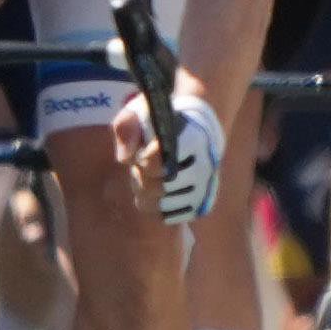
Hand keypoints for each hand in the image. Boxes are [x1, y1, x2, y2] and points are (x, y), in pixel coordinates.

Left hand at [120, 86, 227, 221]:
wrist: (196, 127)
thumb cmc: (160, 121)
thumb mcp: (139, 112)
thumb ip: (126, 128)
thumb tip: (125, 159)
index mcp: (193, 140)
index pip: (153, 165)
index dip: (141, 159)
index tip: (146, 148)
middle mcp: (204, 166)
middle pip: (156, 189)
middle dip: (142, 178)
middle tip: (143, 166)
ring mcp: (204, 187)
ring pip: (161, 205)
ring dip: (147, 194)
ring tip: (150, 178)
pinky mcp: (201, 203)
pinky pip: (170, 217)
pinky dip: (158, 207)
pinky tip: (158, 192)